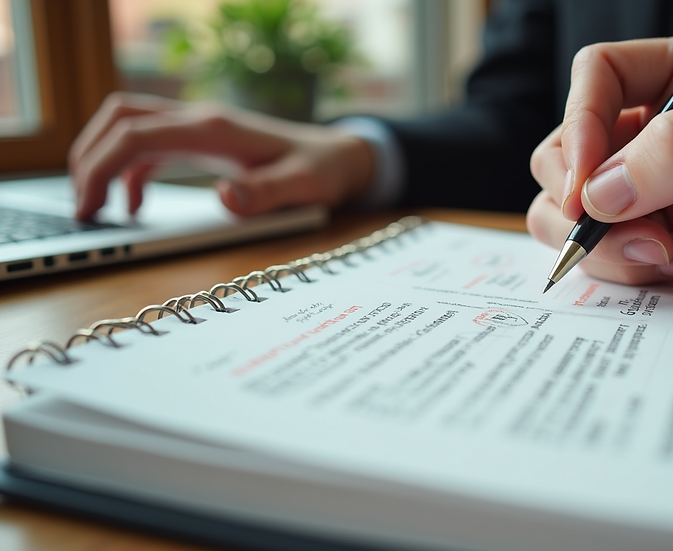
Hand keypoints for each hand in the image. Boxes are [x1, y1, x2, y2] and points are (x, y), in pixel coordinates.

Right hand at [70, 93, 374, 219]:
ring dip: (104, 161)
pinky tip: (135, 206)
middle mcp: (201, 120)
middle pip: (120, 119)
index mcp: (215, 129)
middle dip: (89, 156)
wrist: (342, 156)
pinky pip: (150, 146)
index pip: (135, 135)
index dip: (100, 166)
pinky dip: (131, 172)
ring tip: (96, 208)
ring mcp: (200, 128)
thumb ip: (264, 194)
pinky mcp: (204, 143)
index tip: (89, 207)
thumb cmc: (323, 170)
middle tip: (83, 207)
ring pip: (129, 128)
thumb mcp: (302, 186)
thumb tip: (223, 198)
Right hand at [528, 37, 672, 291]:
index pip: (597, 80)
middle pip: (571, 152)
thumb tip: (604, 190)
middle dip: (581, 197)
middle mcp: (666, 133)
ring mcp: (670, 192)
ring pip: (582, 212)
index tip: (589, 182)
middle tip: (627, 228)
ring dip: (607, 242)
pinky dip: (633, 271)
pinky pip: (622, 257)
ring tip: (668, 257)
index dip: (580, 125)